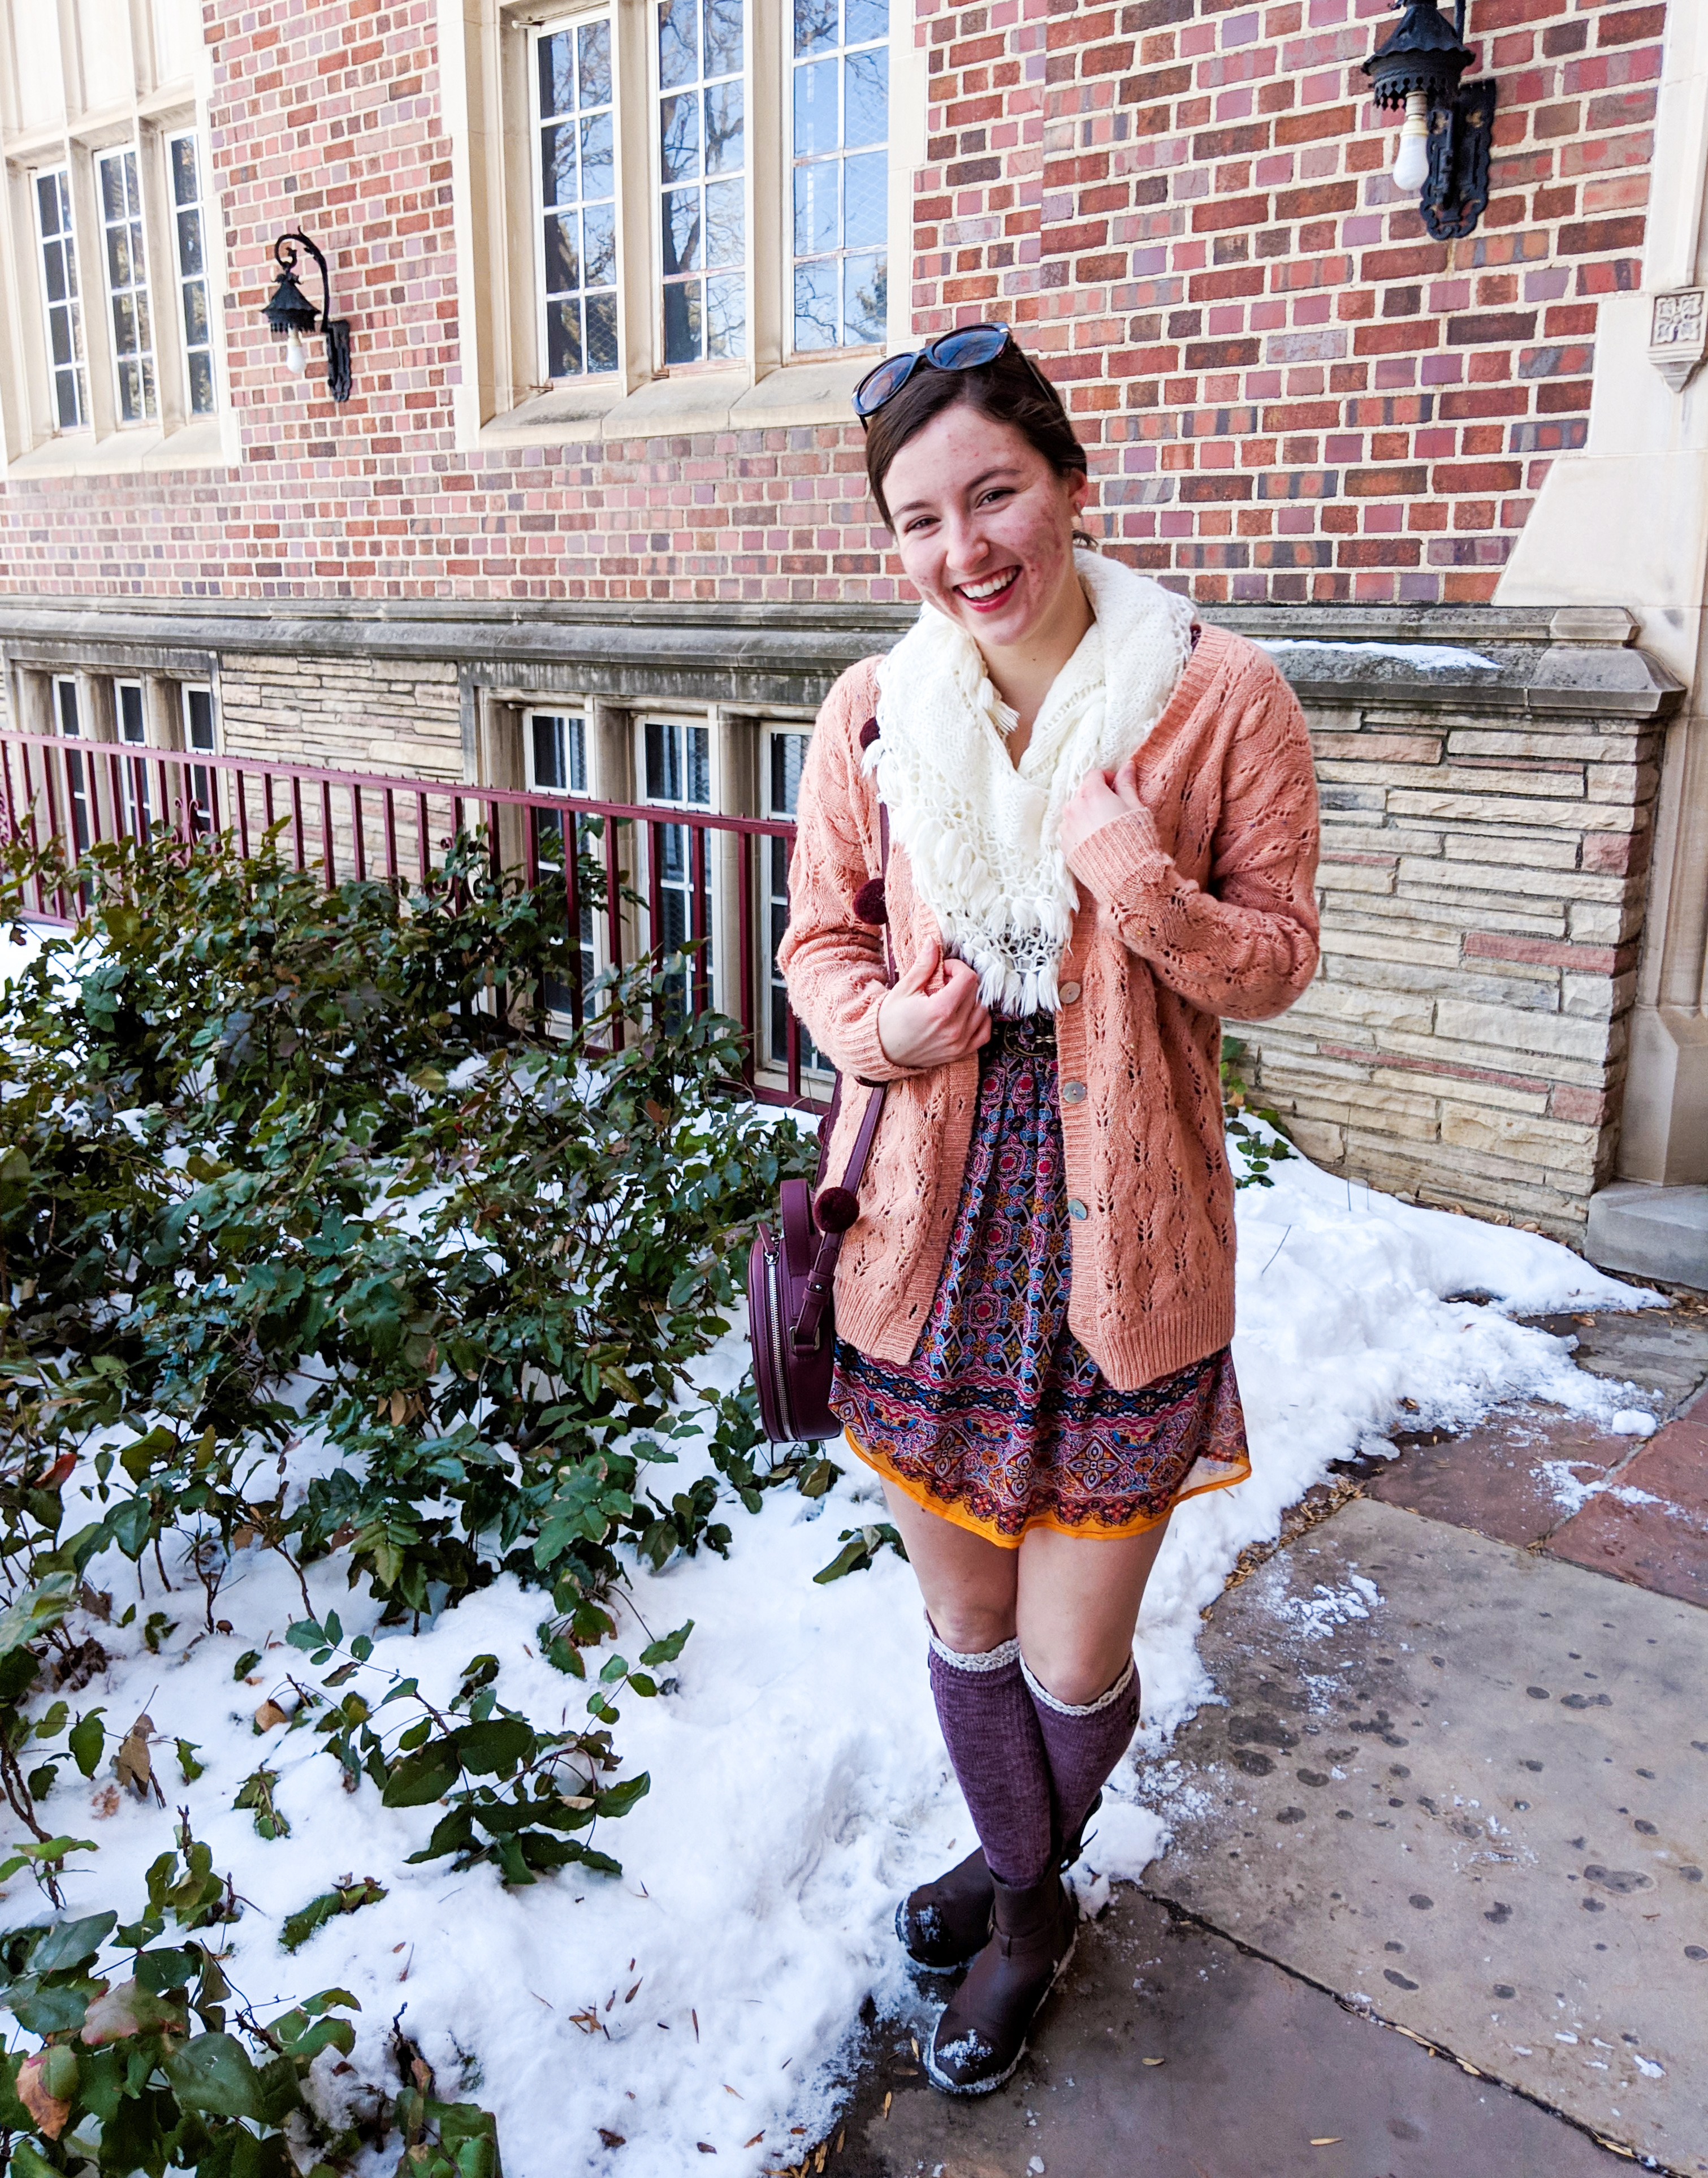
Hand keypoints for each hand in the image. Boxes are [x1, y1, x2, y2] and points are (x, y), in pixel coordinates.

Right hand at [876, 939, 990, 1069]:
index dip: (957, 968)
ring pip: (982, 1010)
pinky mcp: (960, 1052)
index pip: (968, 978)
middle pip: (975, 993)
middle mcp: (954, 1028)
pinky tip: (966, 1014)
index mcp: (940, 1010)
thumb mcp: (904, 988)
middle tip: (942, 984)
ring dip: (970, 1000)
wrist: (882, 1051)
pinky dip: (980, 1020)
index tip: (943, 970)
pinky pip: (984, 1032)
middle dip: (961, 982)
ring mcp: (959, 1043)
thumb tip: (933, 941)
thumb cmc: (889, 1020)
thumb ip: (923, 965)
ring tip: (951, 999)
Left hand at [1059, 754, 1145, 858]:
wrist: (1124, 876)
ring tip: (1105, 828)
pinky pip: (1071, 830)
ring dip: (1087, 813)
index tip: (1118, 789)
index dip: (1109, 779)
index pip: (1095, 775)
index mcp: (1092, 794)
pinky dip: (1081, 830)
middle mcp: (1074, 808)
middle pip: (1083, 792)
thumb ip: (1127, 785)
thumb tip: (1128, 765)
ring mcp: (1066, 827)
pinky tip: (1096, 841)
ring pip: (1075, 811)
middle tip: (1114, 810)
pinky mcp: (1064, 845)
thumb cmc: (1134, 840)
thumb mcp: (1135, 808)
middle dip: (1097, 796)